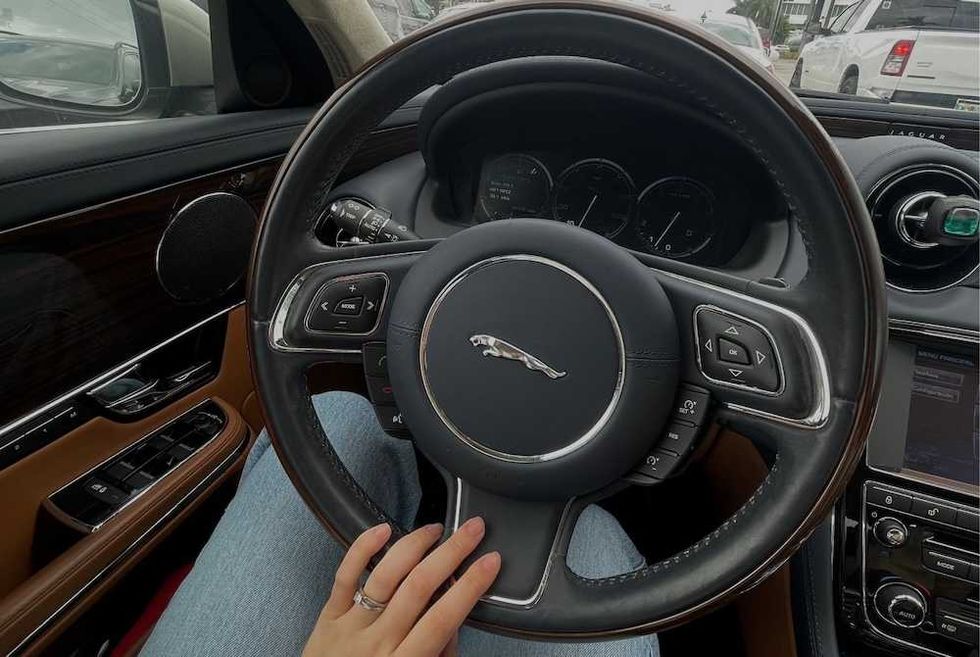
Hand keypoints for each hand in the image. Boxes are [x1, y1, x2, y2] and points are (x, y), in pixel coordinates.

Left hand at [303, 517, 499, 656]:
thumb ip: (439, 656)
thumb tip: (454, 622)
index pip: (444, 617)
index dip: (471, 585)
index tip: (490, 562)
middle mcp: (379, 642)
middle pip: (419, 586)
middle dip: (452, 552)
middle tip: (472, 530)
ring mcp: (352, 625)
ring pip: (386, 575)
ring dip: (415, 545)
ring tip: (436, 530)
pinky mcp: (329, 614)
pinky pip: (345, 575)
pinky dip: (363, 548)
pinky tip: (383, 530)